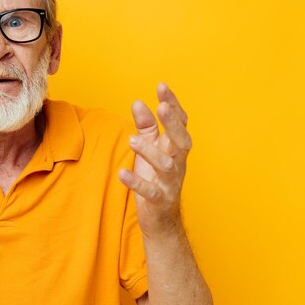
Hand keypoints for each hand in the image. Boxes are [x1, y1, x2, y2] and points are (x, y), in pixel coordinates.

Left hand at [118, 83, 191, 237]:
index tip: (162, 87)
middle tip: (161, 107)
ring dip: (150, 151)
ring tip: (132, 140)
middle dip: (172, 123)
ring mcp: (170, 182)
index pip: (179, 122)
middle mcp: (177, 163)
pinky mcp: (159, 200)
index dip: (173, 104)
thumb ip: (145, 126)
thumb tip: (138, 102)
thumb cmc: (155, 177)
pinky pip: (150, 191)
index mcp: (175, 148)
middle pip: (181, 140)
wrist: (161, 218)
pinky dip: (137, 182)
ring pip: (166, 165)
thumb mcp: (150, 148)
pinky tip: (122, 174)